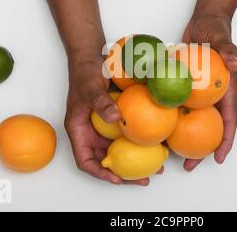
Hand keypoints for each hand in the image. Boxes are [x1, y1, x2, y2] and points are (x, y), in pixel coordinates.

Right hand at [65, 58, 156, 185]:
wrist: (93, 59)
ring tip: (157, 166)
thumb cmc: (85, 73)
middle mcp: (92, 133)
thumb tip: (115, 118)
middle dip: (124, 173)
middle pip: (106, 160)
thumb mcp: (90, 88)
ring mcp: (105, 127)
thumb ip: (100, 103)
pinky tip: (158, 143)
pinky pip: (129, 134)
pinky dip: (141, 141)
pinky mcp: (118, 119)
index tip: (117, 178)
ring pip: (120, 149)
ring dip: (136, 159)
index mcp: (79, 130)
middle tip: (145, 178)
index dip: (99, 172)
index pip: (85, 160)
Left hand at [182, 13, 236, 170]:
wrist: (203, 21)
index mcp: (226, 89)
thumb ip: (228, 49)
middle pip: (209, 128)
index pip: (229, 120)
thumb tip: (236, 63)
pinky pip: (178, 106)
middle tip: (189, 166)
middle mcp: (213, 96)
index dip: (225, 140)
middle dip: (201, 149)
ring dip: (183, 139)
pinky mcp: (185, 88)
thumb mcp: (222, 37)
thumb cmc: (216, 28)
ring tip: (169, 155)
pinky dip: (170, 118)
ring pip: (192, 121)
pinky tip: (157, 127)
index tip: (218, 158)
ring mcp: (198, 94)